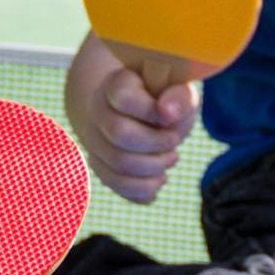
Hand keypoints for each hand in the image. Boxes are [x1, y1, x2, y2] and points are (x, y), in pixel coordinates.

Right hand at [69, 63, 197, 204]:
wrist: (144, 115)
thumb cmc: (165, 101)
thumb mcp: (180, 92)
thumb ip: (180, 98)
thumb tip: (167, 114)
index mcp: (115, 86)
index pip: (124, 99)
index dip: (152, 112)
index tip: (170, 117)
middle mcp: (97, 112)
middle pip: (120, 134)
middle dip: (156, 143)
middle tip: (175, 141)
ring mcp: (94, 141)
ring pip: (118, 165)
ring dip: (153, 168)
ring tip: (170, 158)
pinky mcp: (100, 166)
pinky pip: (117, 186)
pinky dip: (144, 189)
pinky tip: (159, 178)